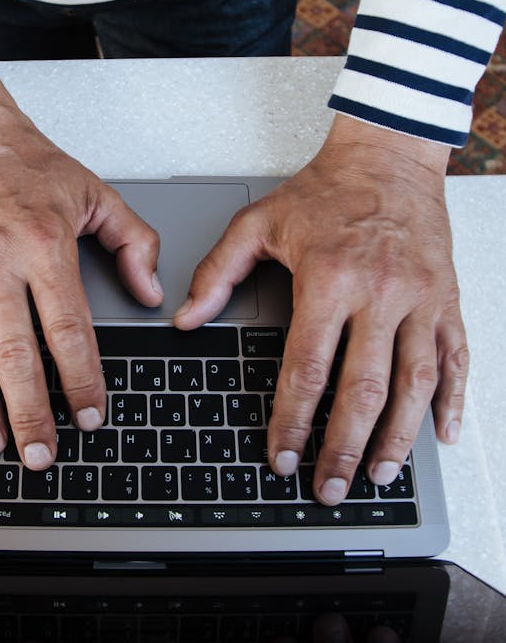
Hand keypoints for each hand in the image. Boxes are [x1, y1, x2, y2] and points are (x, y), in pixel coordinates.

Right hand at [0, 47, 161, 467]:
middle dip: (30, 413)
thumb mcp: (95, 191)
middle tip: (41, 454)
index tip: (91, 416)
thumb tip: (150, 293)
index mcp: (46, 245)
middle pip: (16, 354)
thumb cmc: (25, 158)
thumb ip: (133, 242)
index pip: (70, 331)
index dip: (83, 381)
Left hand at [174, 113, 467, 503]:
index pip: (306, 368)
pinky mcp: (447, 297)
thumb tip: (186, 318)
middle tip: (328, 487)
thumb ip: (218, 272)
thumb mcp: (260, 222)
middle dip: (342, 448)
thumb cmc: (326, 189)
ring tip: (379, 476)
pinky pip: (456, 356)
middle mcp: (380, 292)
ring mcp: (421, 298)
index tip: (283, 455)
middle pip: (363, 389)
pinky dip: (453, 399)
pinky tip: (442, 434)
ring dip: (398, 437)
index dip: (293, 420)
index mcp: (329, 278)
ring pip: (415, 383)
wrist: (388, 154)